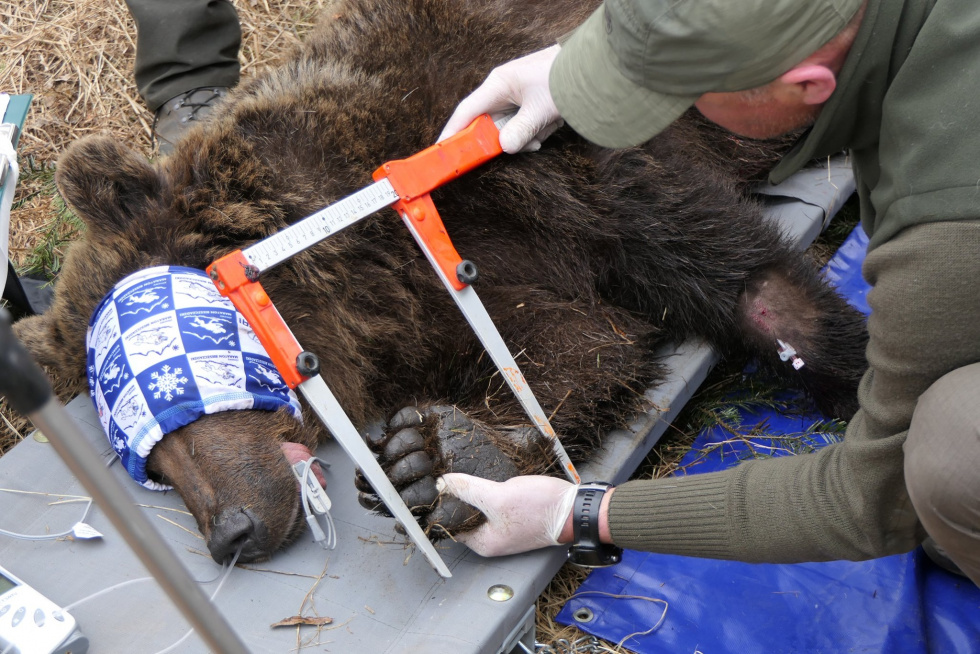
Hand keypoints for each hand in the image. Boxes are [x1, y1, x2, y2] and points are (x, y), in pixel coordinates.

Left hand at [436, 473, 575, 555]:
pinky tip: (485, 476)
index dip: (441, 504)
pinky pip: (492, 503)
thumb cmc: (539, 509)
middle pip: (463, 515)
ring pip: (478, 507)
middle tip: (447, 473)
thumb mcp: (498, 498)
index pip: (450, 524)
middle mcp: (491, 539)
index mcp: (483, 542)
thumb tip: (442, 483)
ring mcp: (503, 527)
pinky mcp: (514, 515)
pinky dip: (487, 491)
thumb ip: (468, 491)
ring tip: (463, 472)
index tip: (434, 484)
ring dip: (473, 491)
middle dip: (457, 496)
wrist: (574, 509)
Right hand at [438, 44, 563, 153]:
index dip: (453, 131)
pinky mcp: (528, 103)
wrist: (591, 67)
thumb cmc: (563, 79)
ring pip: (509, 128)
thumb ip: (520, 131)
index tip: (442, 149)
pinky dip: (535, 132)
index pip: (466, 112)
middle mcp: (503, 89)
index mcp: (498, 84)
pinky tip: (549, 128)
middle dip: (507, 138)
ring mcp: (516, 96)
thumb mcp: (540, 109)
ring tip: (545, 129)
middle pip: (490, 125)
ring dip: (526, 136)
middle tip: (525, 142)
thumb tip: (503, 148)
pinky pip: (523, 125)